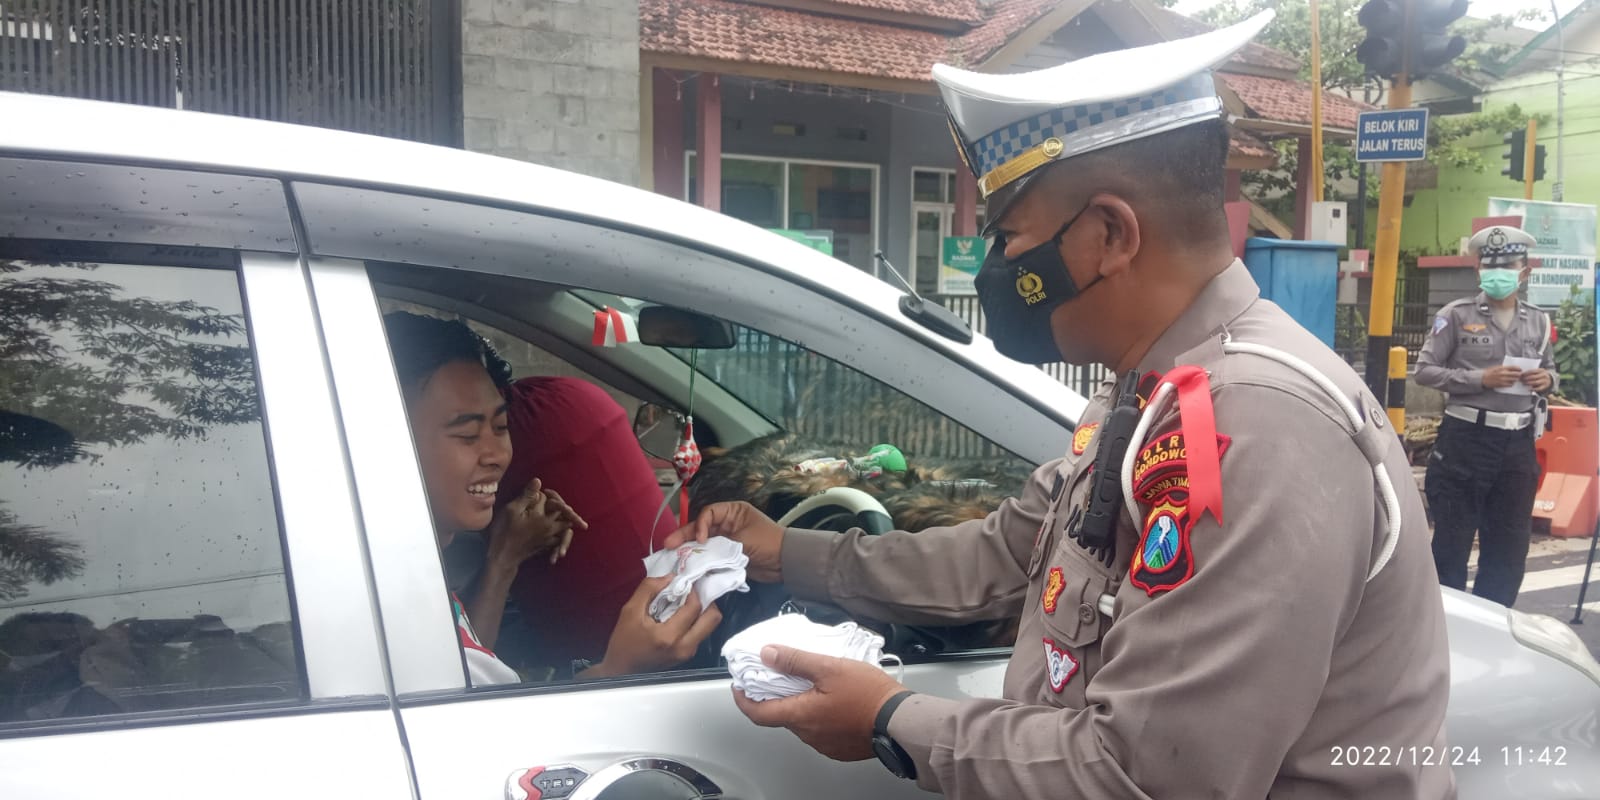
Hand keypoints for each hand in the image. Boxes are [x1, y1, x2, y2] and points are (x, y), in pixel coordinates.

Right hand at [486, 478, 579, 567]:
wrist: (502, 557)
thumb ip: (527, 496)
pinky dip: (562, 538)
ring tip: (576, 522)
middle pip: (566, 516)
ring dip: (569, 523)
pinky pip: (558, 541)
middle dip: (567, 510)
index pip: (554, 502)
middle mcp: (550, 528)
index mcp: (543, 517)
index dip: (550, 495)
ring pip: (565, 529)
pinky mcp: (545, 547)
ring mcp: (548, 539)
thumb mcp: (512, 510)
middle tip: (568, 505)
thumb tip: (538, 480)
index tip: (545, 491)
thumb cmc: (504, 532)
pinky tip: (559, 536)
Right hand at [584, 575, 721, 677]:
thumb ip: (649, 589)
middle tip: (692, 592)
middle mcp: (684, 647)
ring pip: (710, 626)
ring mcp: (688, 653)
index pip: (694, 607)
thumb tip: (670, 577)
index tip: (683, 582)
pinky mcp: (688, 655)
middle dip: (706, 600)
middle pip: (713, 618)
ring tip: (687, 602)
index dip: (692, 590)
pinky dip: (696, 620)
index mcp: (669, 636)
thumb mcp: (630, 611)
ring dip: (702, 610)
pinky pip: (701, 633)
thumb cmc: (623, 642)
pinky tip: (682, 615)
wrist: (621, 670)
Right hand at [664, 501, 783, 582]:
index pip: (708, 514)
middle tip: (668, 545)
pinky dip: (700, 561)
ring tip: (672, 557)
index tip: (700, 539)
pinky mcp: (726, 555)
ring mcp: (726, 540)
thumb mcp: (744, 540)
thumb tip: (701, 552)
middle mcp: (727, 524)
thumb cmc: (768, 543)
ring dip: (689, 550)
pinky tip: (687, 566)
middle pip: (701, 528)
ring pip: (703, 543)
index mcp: (733, 512)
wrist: (785, 563)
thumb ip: (721, 544)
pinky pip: (709, 556)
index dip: (700, 525)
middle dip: (685, 537)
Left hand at [731, 645, 907, 761]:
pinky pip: (820, 731)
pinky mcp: (840, 749)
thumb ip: (795, 660)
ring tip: (814, 684)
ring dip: (801, 705)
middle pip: (782, 716)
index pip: (758, 713)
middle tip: (782, 676)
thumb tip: (768, 654)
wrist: (900, 721)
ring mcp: (824, 744)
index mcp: (801, 715)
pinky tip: (833, 701)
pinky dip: (818, 716)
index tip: (740, 688)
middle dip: (778, 697)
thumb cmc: (868, 695)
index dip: (743, 700)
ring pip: (802, 723)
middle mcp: (808, 735)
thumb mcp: (829, 667)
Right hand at [1481, 365, 1522, 388]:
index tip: (1520, 370)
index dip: (1519, 369)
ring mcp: (1503, 379)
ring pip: (1514, 380)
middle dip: (1519, 375)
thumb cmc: (1490, 372)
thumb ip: (1505, 368)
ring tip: (1514, 379)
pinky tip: (1509, 382)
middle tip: (1519, 375)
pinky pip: (1510, 384)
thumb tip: (1513, 369)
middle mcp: (1504, 373)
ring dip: (1515, 379)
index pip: (1514, 367)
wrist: (1483, 378)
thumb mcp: (1497, 367)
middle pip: (1516, 374)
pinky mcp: (1502, 384)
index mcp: (1503, 368)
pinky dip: (1511, 383)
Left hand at [1521, 368, 1552, 392]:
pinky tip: (1529, 389)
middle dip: (1526, 378)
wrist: (1548, 379)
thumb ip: (1531, 372)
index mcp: (1541, 370)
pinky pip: (1538, 388)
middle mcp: (1544, 375)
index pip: (1532, 371)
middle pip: (1533, 377)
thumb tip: (1521, 375)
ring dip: (1528, 383)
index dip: (1526, 373)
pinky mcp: (1544, 386)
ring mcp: (1544, 381)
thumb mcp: (1537, 372)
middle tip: (1521, 380)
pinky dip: (1533, 389)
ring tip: (1524, 383)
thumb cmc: (1540, 375)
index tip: (1521, 375)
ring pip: (1535, 382)